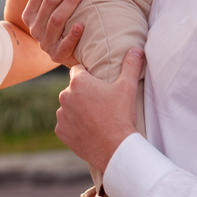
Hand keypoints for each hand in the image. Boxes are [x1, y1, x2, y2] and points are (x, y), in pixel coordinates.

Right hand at [21, 0, 87, 66]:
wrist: (65, 54)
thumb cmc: (60, 23)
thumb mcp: (50, 3)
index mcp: (30, 13)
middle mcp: (34, 27)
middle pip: (49, 1)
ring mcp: (44, 43)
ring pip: (56, 19)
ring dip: (71, 2)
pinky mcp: (57, 56)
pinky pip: (64, 46)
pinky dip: (73, 35)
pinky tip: (82, 24)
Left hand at [56, 48, 143, 171]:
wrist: (114, 148)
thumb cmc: (120, 115)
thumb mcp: (127, 88)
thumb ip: (130, 65)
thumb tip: (136, 49)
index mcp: (78, 82)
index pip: (78, 70)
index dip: (89, 76)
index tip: (99, 85)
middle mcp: (65, 96)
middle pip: (73, 90)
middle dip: (83, 94)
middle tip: (100, 104)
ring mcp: (61, 114)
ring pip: (68, 107)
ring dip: (77, 110)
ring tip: (94, 118)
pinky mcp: (60, 131)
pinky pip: (65, 124)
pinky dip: (74, 126)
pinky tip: (88, 130)